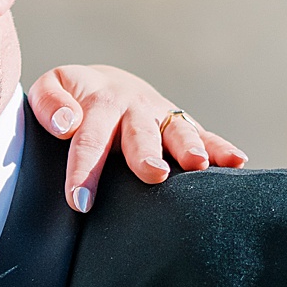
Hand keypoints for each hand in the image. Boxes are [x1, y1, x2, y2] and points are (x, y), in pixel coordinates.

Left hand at [27, 65, 245, 213]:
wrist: (105, 84)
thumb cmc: (70, 99)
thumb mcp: (52, 87)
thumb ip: (49, 102)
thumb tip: (66, 124)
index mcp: (98, 101)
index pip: (89, 137)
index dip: (84, 169)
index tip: (80, 202)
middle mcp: (134, 106)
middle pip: (138, 133)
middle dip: (146, 154)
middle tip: (153, 174)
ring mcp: (161, 115)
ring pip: (176, 130)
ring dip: (188, 147)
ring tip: (197, 165)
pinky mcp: (181, 125)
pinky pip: (204, 135)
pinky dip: (221, 148)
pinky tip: (237, 162)